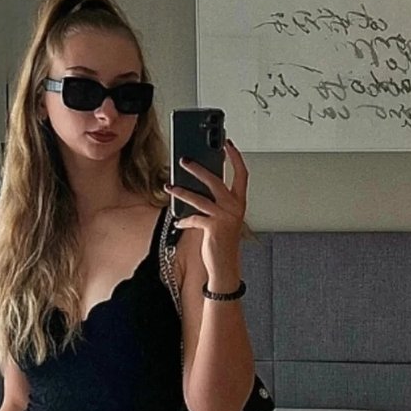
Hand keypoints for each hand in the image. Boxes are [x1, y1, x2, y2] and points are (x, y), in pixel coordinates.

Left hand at [165, 139, 249, 278]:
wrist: (225, 267)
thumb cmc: (223, 242)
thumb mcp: (224, 219)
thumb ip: (217, 203)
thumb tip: (199, 185)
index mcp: (240, 203)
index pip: (241, 174)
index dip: (235, 157)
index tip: (227, 144)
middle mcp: (234, 208)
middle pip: (216, 180)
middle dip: (198, 168)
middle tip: (183, 160)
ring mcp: (224, 217)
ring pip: (199, 198)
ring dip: (181, 191)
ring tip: (169, 186)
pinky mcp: (213, 228)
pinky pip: (194, 218)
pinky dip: (184, 219)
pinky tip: (178, 221)